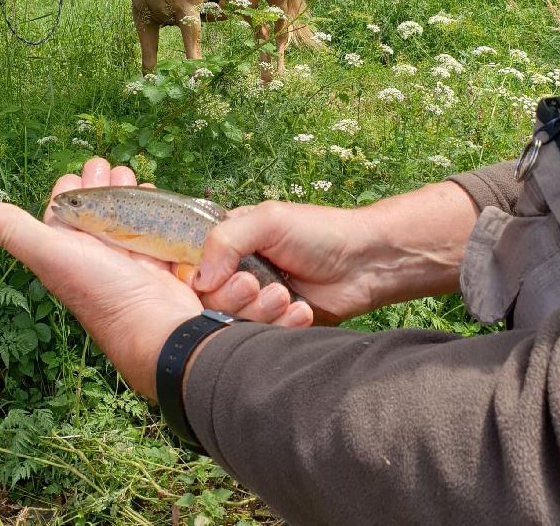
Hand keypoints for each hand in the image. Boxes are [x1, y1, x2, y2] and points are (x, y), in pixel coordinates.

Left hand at [0, 159, 308, 395]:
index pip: (62, 208)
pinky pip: (152, 225)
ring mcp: (125, 255)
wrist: (155, 327)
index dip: (68, 188)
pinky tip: (154, 194)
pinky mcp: (155, 258)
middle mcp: (93, 252)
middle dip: (101, 182)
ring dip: (127, 190)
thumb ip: (12, 229)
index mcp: (65, 248)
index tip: (78, 173)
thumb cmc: (101, 291)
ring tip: (131, 175)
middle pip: (96, 206)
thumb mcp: (51, 254)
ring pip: (124, 212)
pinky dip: (152, 206)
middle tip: (109, 167)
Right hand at [194, 182, 478, 324]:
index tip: (224, 279)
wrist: (366, 262)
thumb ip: (225, 240)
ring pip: (233, 324)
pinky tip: (301, 311)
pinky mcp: (276, 325)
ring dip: (259, 313)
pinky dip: (281, 327)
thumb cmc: (319, 232)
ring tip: (286, 297)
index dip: (203, 281)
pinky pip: (261, 338)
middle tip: (259, 285)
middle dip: (234, 298)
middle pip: (209, 303)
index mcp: (228, 244)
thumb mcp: (268, 221)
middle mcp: (237, 273)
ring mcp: (257, 301)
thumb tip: (199, 281)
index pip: (193, 271)